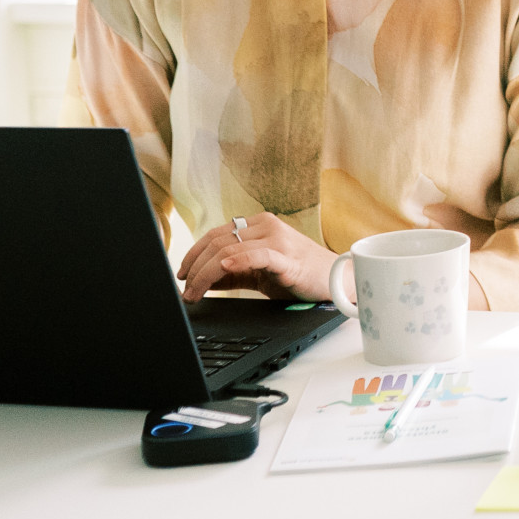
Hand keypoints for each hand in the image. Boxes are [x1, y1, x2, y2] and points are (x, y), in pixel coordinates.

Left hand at [177, 213, 334, 302]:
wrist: (337, 280)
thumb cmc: (300, 275)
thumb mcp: (259, 272)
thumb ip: (233, 272)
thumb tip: (201, 280)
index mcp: (259, 225)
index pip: (215, 235)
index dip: (193, 255)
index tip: (182, 275)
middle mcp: (267, 226)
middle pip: (217, 242)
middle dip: (194, 268)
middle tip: (185, 291)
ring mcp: (278, 240)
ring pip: (229, 251)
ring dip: (204, 274)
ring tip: (194, 293)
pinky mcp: (288, 258)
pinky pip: (256, 256)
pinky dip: (235, 262)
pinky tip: (222, 271)